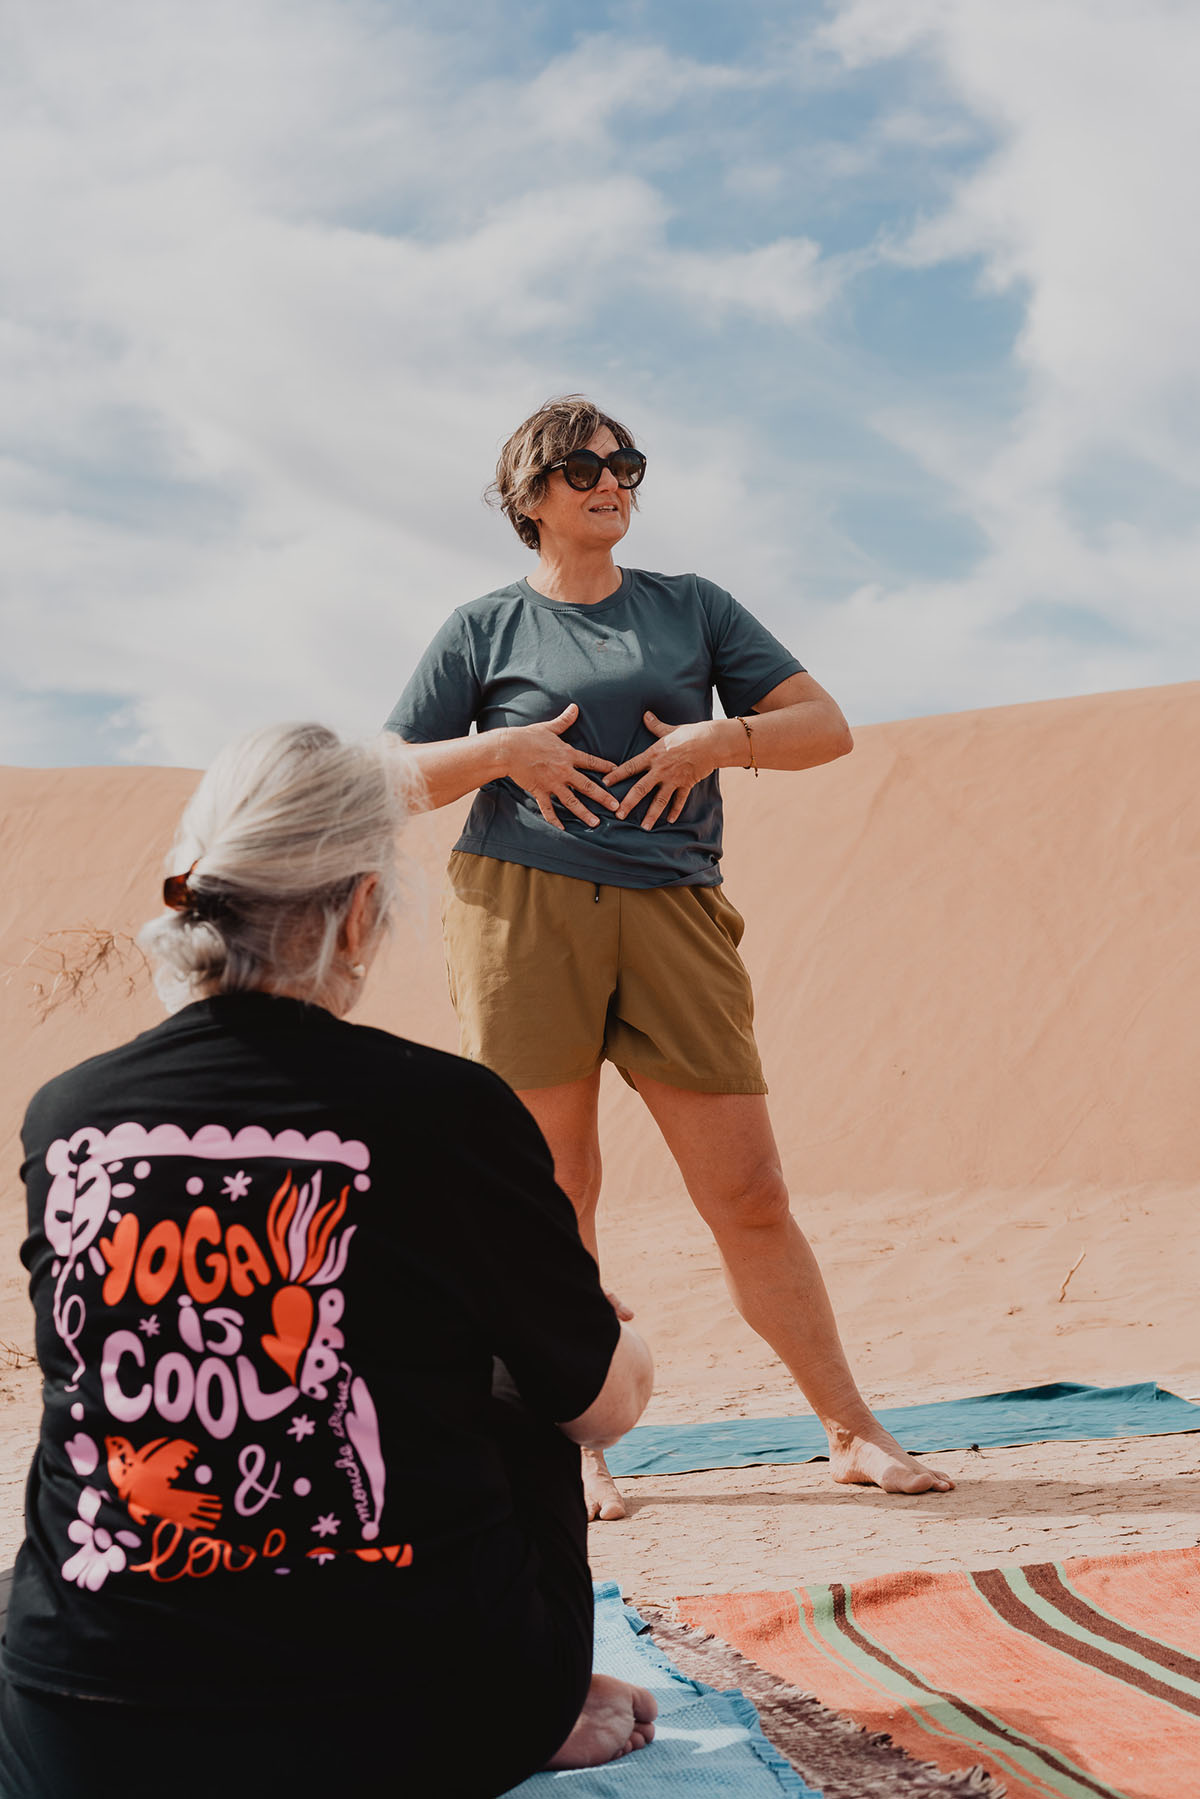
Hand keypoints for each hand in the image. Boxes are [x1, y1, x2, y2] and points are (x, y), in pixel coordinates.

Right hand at [504, 703, 618, 829]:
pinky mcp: (539, 791)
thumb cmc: (528, 737)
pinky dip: (555, 819)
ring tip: (596, 823)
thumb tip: (575, 707)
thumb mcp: (549, 728)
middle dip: (603, 797)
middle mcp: (563, 770)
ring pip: (572, 801)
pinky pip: (548, 808)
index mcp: (568, 754)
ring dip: (584, 813)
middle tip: (616, 807)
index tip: (618, 772)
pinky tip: (563, 829)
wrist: (508, 749)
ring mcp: (552, 783)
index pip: (592, 762)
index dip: (606, 767)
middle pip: (587, 786)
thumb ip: (564, 720)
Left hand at [603, 712, 720, 828]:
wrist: (711, 743)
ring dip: (652, 815)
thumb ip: (655, 725)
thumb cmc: (689, 734)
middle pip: (641, 789)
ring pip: (660, 800)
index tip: (604, 783)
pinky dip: (675, 811)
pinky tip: (670, 821)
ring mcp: (673, 779)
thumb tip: (646, 714)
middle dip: (629, 803)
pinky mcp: (686, 784)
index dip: (616, 775)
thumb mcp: (669, 729)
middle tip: (618, 815)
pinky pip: (679, 800)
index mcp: (653, 755)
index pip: (630, 767)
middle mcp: (660, 770)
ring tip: (644, 827)